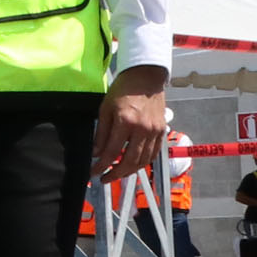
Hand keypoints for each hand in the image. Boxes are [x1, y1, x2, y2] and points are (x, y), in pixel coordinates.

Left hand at [91, 65, 168, 184]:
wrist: (146, 77)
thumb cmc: (123, 90)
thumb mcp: (105, 108)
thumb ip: (101, 133)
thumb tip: (96, 153)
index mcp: (126, 121)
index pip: (112, 152)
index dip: (101, 165)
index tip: (93, 172)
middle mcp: (142, 129)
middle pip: (130, 161)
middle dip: (115, 174)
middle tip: (104, 179)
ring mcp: (154, 131)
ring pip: (143, 161)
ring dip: (129, 171)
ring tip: (117, 174)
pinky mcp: (162, 131)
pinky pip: (153, 154)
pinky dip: (143, 163)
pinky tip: (133, 165)